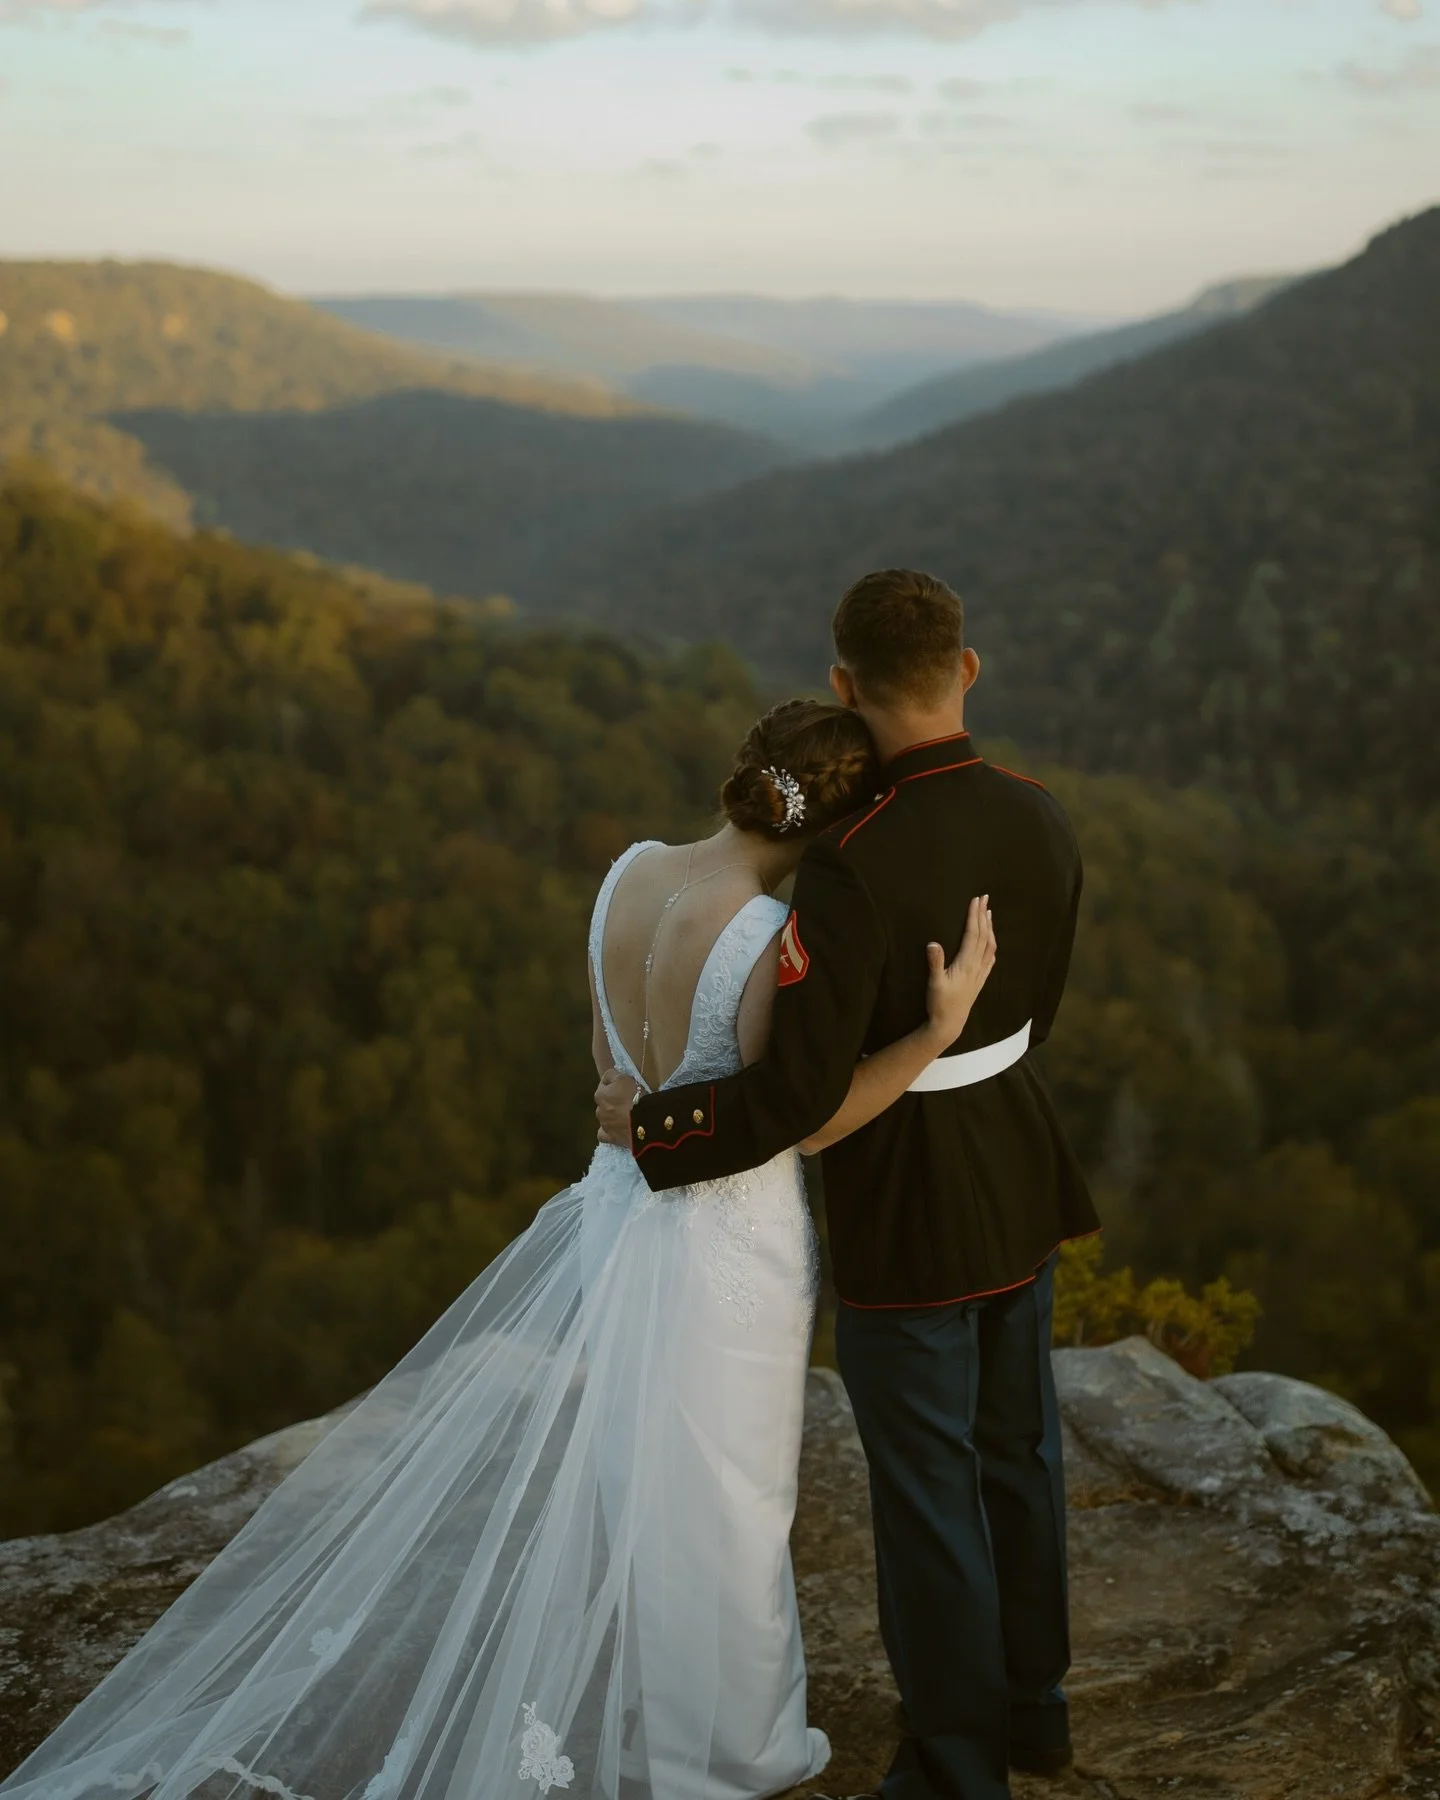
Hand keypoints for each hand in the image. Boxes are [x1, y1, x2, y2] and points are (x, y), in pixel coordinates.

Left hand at [595, 1068, 640, 1146]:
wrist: (644, 1122)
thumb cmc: (635, 1097)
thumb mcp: (624, 1078)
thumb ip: (612, 1075)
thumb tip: (608, 1078)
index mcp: (600, 1094)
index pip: (605, 1083)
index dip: (615, 1082)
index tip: (625, 1084)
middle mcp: (598, 1109)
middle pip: (604, 1101)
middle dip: (612, 1100)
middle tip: (628, 1099)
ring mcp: (604, 1125)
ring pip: (605, 1117)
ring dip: (612, 1115)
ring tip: (626, 1115)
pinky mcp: (611, 1138)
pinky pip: (604, 1135)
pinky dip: (609, 1131)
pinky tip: (616, 1129)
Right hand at [925, 895, 995, 1047]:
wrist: (949, 1025)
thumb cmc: (939, 1004)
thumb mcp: (934, 983)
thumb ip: (934, 962)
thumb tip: (933, 942)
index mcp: (966, 964)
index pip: (973, 935)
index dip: (974, 916)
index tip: (975, 900)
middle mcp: (976, 966)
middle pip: (984, 936)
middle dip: (983, 916)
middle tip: (984, 898)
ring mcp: (980, 974)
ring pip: (989, 946)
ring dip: (989, 928)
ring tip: (988, 913)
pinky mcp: (979, 980)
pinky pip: (990, 958)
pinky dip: (991, 945)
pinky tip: (991, 942)